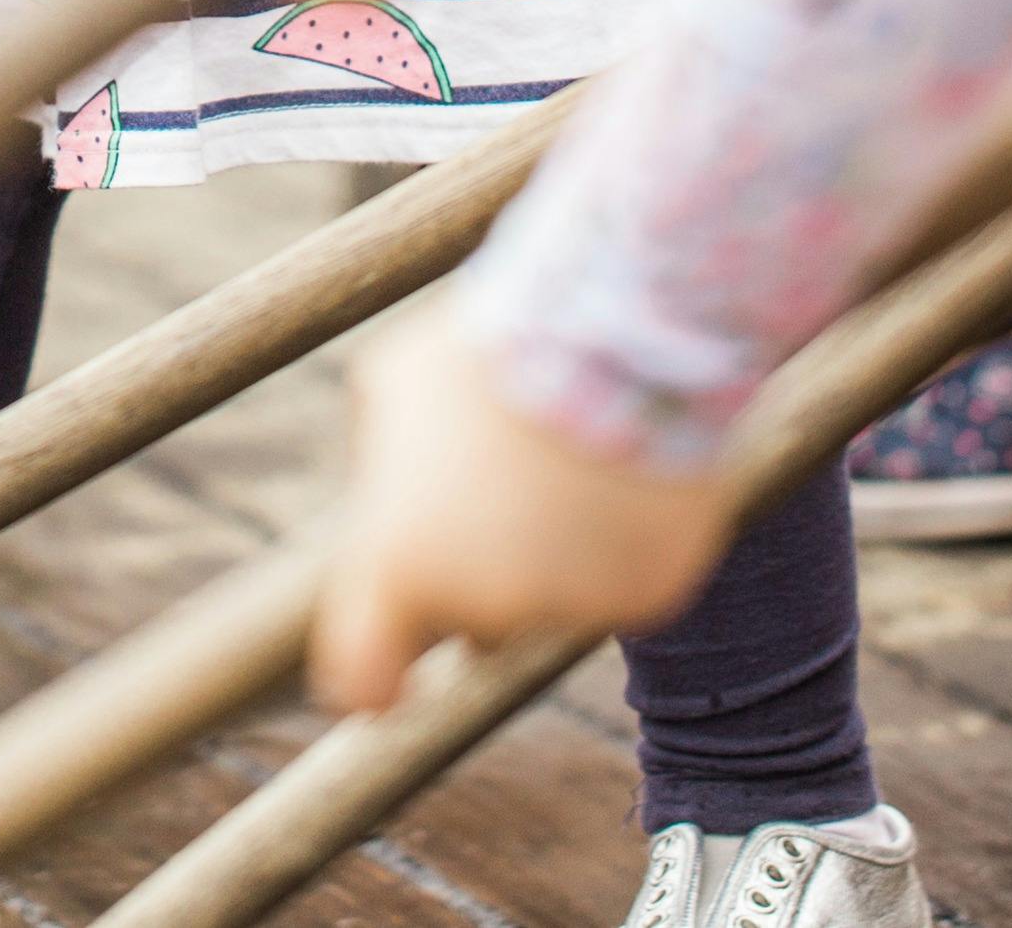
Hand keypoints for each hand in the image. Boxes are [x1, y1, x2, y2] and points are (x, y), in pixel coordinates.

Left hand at [311, 309, 735, 710]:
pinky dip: (620, 548)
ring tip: (569, 461)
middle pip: (470, 627)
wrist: (622, 328)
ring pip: (549, 603)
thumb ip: (382, 465)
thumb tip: (384, 500)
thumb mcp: (396, 389)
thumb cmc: (490, 348)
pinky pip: (621, 586)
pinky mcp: (649, 599)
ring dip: (552, 555)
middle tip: (503, 493)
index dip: (372, 684)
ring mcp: (571, 609)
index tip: (388, 682)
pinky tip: (623, 478)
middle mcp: (483, 605)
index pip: (362, 682)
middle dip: (477, 579)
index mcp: (400, 562)